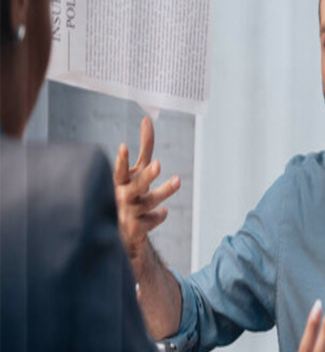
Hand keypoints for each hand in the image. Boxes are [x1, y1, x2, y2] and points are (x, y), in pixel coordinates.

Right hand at [113, 117, 180, 263]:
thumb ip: (144, 148)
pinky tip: (163, 212)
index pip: (120, 170)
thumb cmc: (132, 192)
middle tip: (158, 164)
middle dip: (147, 175)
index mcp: (121, 182)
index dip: (122, 160)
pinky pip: (152, 220)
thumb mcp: (138, 171)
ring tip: (178, 179)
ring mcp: (129, 213)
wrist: (121, 232)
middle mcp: (122, 196)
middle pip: (136, 185)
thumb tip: (147, 120)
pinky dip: (159, 215)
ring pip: (149, 202)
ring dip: (164, 190)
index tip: (123, 146)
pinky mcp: (136, 229)